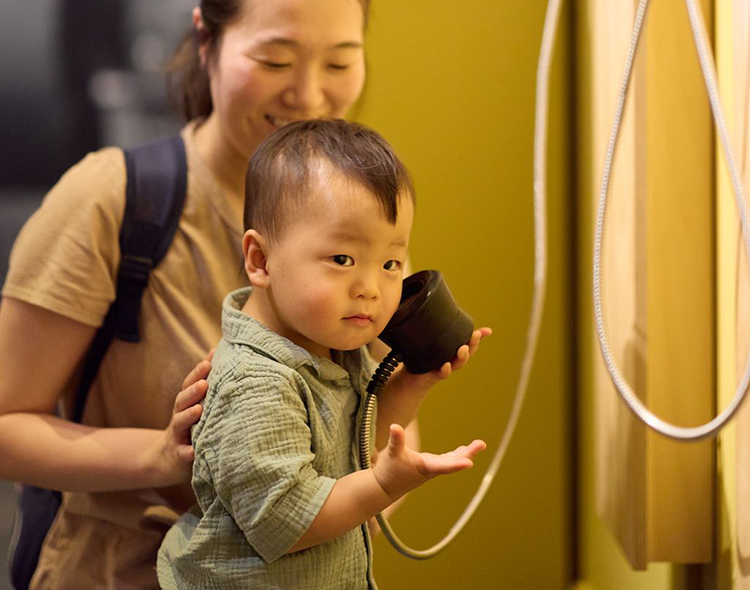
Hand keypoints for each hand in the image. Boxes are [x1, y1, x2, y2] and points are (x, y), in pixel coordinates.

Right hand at [145, 351, 211, 485]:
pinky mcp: (178, 455)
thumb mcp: (195, 405)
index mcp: (186, 404)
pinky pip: (182, 453)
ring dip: (188, 416)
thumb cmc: (189, 427)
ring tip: (198, 410)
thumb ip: (204, 382)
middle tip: (204, 384)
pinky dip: (187, 452)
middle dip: (192, 391)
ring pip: (180, 423)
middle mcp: (179, 416)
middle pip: (182, 401)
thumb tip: (215, 352)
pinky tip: (193, 452)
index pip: (189, 385)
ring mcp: (178, 435)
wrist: (165, 461)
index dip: (197, 373)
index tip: (208, 362)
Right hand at [372, 424, 485, 500]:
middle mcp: (432, 469)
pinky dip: (456, 455)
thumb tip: (394, 426)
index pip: (444, 466)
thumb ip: (395, 440)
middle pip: (453, 462)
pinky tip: (462, 449)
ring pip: (452, 460)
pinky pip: (446, 460)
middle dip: (468, 453)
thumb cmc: (388, 471)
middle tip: (481, 444)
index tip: (470, 463)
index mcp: (425, 467)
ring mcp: (431, 468)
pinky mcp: (428, 466)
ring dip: (466, 453)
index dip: (457, 464)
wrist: (383, 488)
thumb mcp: (391, 454)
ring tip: (479, 445)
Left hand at [394, 327, 491, 393]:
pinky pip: (441, 374)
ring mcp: (444, 368)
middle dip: (472, 344)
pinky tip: (446, 365)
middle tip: (474, 336)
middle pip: (466, 354)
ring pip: (457, 364)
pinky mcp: (433, 375)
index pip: (471, 344)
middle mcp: (453, 360)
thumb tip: (452, 311)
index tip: (482, 331)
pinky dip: (445, 370)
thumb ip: (448, 330)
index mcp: (455, 352)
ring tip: (463, 349)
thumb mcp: (438, 342)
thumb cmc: (428, 357)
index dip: (477, 338)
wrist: (414, 377)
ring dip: (462, 357)